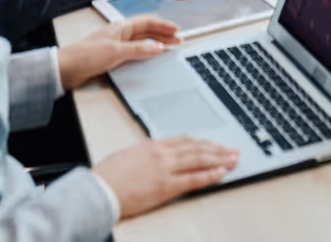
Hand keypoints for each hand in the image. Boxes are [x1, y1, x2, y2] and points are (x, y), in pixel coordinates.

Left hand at [57, 16, 180, 90]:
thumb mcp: (115, 52)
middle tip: (177, 42)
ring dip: (156, 44)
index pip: (147, 22)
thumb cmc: (86, 56)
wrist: (65, 70)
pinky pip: (135, 53)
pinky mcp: (113, 58)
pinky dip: (146, 54)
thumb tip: (158, 47)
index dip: (163, 25)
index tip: (176, 30)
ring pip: (142, 42)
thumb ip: (138, 49)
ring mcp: (117, 46)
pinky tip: (151, 58)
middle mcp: (121, 34)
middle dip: (163, 35)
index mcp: (121, 27)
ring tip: (169, 49)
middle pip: (147, 32)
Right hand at [94, 137, 238, 218]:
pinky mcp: (165, 186)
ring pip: (199, 159)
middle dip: (217, 149)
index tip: (214, 144)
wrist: (98, 190)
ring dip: (219, 159)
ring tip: (233, 159)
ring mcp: (165, 169)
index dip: (203, 142)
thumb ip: (145, 155)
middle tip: (233, 150)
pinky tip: (220, 173)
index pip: (185, 140)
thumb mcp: (129, 156)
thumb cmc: (107, 176)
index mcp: (153, 145)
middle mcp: (162, 153)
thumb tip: (155, 156)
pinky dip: (209, 175)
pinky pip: (193, 179)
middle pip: (196, 147)